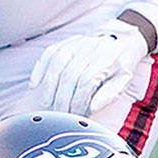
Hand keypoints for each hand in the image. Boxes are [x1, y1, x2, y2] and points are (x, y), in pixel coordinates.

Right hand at [31, 19, 147, 114]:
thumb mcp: (122, 83)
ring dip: (49, 87)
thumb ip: (108, 95)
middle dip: (62, 98)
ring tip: (47, 104)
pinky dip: (40, 70)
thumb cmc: (120, 68)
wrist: (122, 43)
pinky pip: (48, 54)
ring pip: (57, 64)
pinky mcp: (65, 42)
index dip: (78, 101)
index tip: (74, 115)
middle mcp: (90, 47)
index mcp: (107, 59)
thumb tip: (90, 108)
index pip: (86, 82)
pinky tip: (35, 85)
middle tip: (59, 114)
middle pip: (70, 75)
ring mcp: (76, 42)